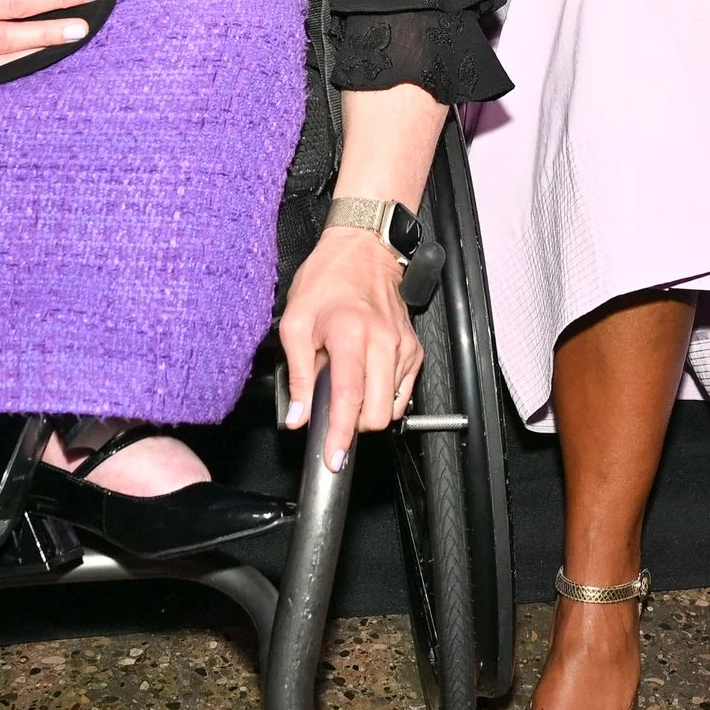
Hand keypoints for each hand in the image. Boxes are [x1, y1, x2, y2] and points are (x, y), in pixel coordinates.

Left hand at [278, 226, 422, 470]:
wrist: (363, 251)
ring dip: (369, 408)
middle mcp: (382, 342)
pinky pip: (402, 391)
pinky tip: (366, 376)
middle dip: (355, 424)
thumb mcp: (295, 322)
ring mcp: (403, 347)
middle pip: (379, 414)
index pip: (349, 398)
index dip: (340, 434)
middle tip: (334, 408)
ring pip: (392, 407)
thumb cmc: (327, 281)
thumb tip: (299, 416)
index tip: (333, 458)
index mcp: (350, 334)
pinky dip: (383, 395)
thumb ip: (299, 375)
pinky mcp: (414, 349)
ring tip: (349, 381)